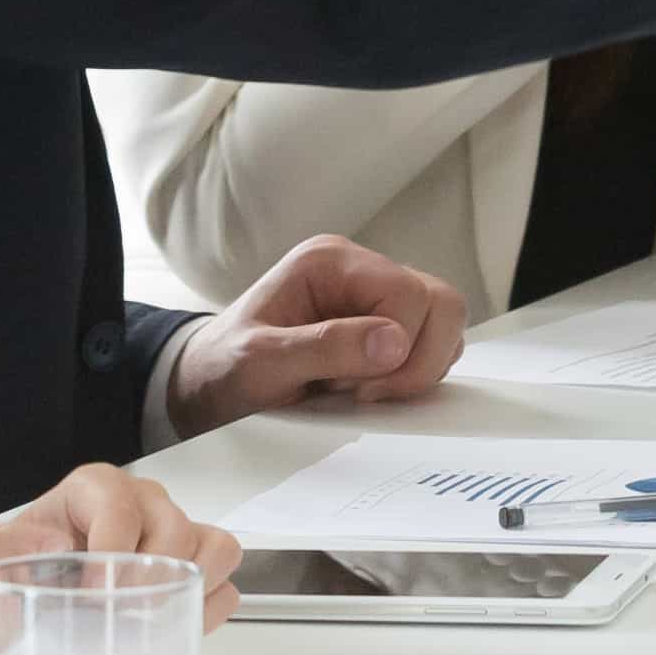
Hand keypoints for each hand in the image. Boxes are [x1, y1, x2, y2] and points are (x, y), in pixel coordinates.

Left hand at [0, 461, 248, 614]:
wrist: (37, 582)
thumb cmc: (26, 566)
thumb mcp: (6, 555)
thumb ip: (3, 550)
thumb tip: (19, 553)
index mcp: (96, 488)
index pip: (119, 508)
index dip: (109, 556)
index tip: (89, 596)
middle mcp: (145, 500)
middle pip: (175, 527)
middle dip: (149, 579)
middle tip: (119, 615)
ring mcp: (177, 529)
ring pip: (216, 547)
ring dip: (187, 590)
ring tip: (148, 621)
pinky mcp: (196, 564)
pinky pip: (227, 581)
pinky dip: (207, 609)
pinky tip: (171, 628)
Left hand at [160, 231, 469, 434]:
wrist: (210, 383)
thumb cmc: (226, 366)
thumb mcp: (261, 360)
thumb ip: (325, 348)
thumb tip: (394, 342)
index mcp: (332, 261)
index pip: (407, 293)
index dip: (396, 348)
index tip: (354, 387)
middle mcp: (362, 270)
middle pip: (441, 302)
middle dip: (419, 360)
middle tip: (369, 393)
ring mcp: (377, 297)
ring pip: (446, 322)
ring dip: (419, 368)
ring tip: (365, 391)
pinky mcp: (387, 326)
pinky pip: (434, 344)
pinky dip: (417, 374)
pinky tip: (372, 389)